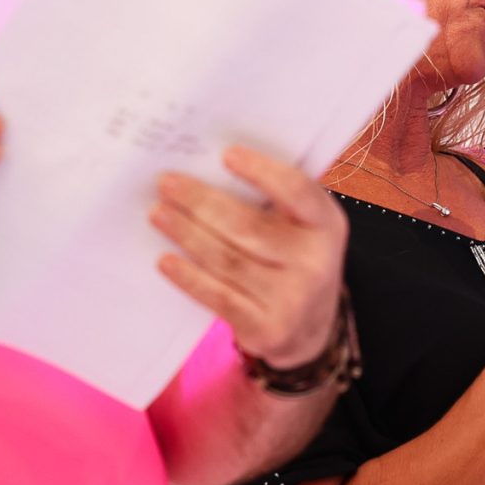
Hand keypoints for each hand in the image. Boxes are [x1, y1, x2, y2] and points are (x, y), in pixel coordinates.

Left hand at [151, 146, 349, 368]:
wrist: (310, 329)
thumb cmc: (294, 260)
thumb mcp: (302, 229)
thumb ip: (273, 202)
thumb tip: (208, 170)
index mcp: (326, 225)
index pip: (297, 191)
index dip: (262, 171)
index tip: (226, 154)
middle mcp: (316, 263)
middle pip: (248, 226)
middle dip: (201, 202)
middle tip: (167, 184)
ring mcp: (293, 299)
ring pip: (227, 260)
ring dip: (186, 234)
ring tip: (159, 214)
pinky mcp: (267, 329)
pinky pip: (219, 297)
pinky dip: (189, 277)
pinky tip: (166, 260)